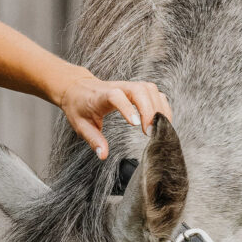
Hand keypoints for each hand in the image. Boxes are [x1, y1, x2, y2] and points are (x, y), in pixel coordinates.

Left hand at [52, 70, 171, 157]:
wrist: (77, 88)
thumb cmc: (79, 106)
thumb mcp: (81, 125)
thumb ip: (94, 140)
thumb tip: (103, 155)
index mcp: (101, 96)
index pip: (116, 96)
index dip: (127, 108)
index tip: (135, 124)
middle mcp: (118, 87)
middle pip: (139, 90)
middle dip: (149, 109)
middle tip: (150, 131)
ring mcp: (129, 86)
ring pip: (150, 89)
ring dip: (159, 107)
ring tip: (160, 127)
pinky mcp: (136, 88)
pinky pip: (154, 92)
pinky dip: (162, 105)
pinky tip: (163, 120)